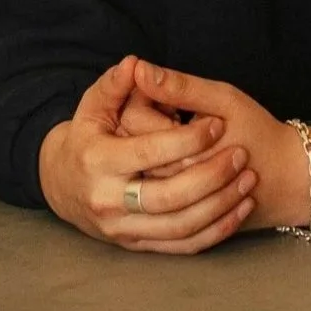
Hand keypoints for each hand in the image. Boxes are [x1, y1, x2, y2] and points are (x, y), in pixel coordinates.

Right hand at [38, 56, 257, 253]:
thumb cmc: (86, 139)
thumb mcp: (92, 107)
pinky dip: (215, 230)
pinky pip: (182, 246)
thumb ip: (115, 84)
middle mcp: (108, 201)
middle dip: (212, 176)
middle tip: (241, 155)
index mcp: (97, 162)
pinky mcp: (136, 246)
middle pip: (169, 196)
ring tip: (248, 180)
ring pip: (181, 226)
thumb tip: (136, 64)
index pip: (149, 153)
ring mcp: (122, 229)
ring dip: (221, 205)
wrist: (62, 187)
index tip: (218, 125)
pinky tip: (239, 209)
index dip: (187, 139)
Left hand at [131, 60, 310, 231]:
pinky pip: (152, 193)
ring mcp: (171, 207)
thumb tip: (139, 68)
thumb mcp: (223, 100)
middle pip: (132, 147)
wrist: (287, 179)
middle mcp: (169, 185)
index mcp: (179, 152)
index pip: (133, 119)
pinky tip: (183, 160)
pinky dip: (161, 174)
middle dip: (150, 122)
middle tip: (178, 114)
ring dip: (154, 148)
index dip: (147, 98)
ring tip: (182, 137)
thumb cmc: (258, 132)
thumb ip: (180, 87)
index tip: (172, 96)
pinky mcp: (177, 218)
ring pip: (139, 171)